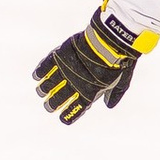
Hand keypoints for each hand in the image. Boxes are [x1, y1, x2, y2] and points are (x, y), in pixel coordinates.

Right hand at [33, 1, 151, 122]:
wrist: (110, 41)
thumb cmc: (119, 62)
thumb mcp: (122, 81)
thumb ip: (115, 94)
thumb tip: (109, 105)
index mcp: (89, 93)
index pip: (75, 110)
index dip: (67, 116)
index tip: (63, 118)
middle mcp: (75, 84)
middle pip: (57, 99)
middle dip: (52, 105)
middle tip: (49, 106)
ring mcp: (66, 70)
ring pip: (48, 85)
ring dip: (43, 90)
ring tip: (41, 91)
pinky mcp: (60, 56)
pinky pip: (45, 66)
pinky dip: (40, 72)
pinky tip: (37, 76)